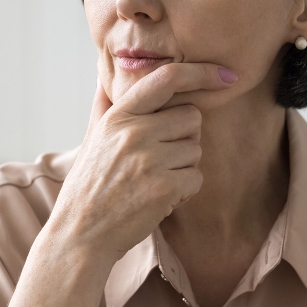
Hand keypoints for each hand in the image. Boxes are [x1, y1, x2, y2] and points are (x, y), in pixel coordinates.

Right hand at [46, 63, 238, 261]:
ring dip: (182, 168)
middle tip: (158, 161)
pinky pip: (196, 178)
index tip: (226, 75)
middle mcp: (133, 132)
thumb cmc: (89, 186)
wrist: (80, 234)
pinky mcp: (163, 187)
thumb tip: (103, 73)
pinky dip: (184, 192)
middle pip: (192, 117)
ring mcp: (148, 159)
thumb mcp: (91, 138)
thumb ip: (103, 104)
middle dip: (184, 139)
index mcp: (118, 115)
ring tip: (152, 182)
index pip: (166, 78)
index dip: (201, 72)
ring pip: (195, 150)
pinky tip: (159, 199)